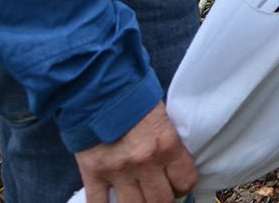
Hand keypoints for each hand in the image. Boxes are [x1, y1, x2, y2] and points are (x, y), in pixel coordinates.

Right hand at [76, 102, 195, 202]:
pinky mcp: (93, 173)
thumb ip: (169, 142)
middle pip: (160, 201)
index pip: (185, 182)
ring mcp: (117, 170)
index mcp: (166, 144)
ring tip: (138, 197)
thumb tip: (175, 164)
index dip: (183, 186)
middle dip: (162, 200)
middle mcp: (144, 161)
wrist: (98, 88)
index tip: (177, 184)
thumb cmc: (133, 97)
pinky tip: (112, 202)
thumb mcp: (162, 116)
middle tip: (159, 193)